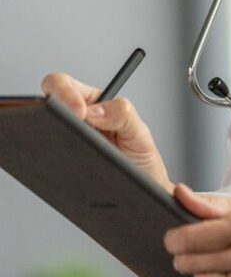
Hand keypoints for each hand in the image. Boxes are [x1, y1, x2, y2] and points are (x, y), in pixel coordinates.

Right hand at [41, 71, 171, 192]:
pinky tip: (64, 164)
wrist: (139, 191)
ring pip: (43, 130)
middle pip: (48, 101)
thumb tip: (95, 111)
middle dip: (52, 108)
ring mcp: (66, 141)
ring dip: (50, 134)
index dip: (65, 93)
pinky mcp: (59, 162)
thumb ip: (124, 116)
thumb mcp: (140, 134)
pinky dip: (47, 158)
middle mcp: (77, 120)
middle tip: (70, 126)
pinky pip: (44, 157)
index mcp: (95, 103)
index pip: (67, 85)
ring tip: (73, 148)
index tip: (80, 112)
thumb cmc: (140, 160)